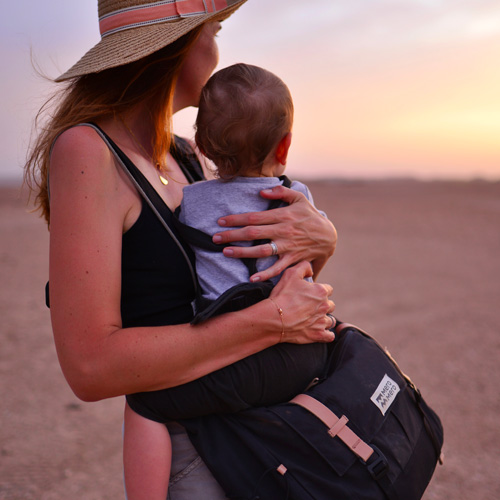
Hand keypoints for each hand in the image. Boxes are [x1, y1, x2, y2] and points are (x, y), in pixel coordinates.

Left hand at [212, 184, 336, 281]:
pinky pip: (278, 268)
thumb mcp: (299, 199)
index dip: (236, 219)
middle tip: (215, 237)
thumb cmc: (311, 216)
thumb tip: (262, 192)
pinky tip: (252, 278)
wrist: (329, 236)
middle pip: (253, 233)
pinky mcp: (293, 259)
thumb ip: (281, 192)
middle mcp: (283, 231)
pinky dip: (265, 274)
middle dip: (232, 235)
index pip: (254, 217)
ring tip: (226, 252)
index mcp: (282, 215)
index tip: (220, 221)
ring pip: (261, 250)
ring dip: (242, 252)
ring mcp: (287, 246)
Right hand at [269, 261, 334, 343]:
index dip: (319, 291)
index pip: (328, 289)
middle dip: (322, 305)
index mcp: (321, 291)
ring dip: (323, 319)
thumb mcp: (291, 273)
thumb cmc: (282, 295)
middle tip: (309, 307)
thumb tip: (311, 270)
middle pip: (330, 305)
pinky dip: (326, 334)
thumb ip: (304, 267)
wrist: (274, 317)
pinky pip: (329, 336)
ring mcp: (322, 322)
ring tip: (312, 320)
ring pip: (330, 320)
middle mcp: (325, 306)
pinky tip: (318, 331)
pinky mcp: (318, 335)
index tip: (310, 294)